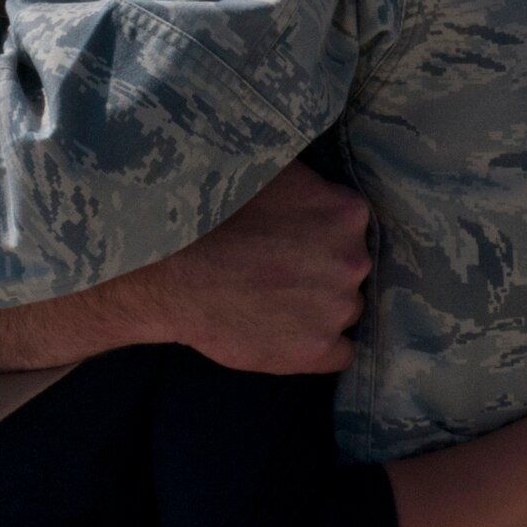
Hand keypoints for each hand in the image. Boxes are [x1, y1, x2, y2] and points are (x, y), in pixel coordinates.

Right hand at [137, 161, 371, 374]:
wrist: (172, 271)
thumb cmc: (214, 213)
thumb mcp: (267, 171)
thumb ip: (307, 184)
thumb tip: (316, 186)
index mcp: (347, 213)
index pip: (349, 229)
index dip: (318, 234)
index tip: (289, 238)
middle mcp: (354, 260)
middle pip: (348, 270)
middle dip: (320, 270)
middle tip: (276, 270)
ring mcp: (337, 310)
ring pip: (342, 310)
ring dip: (317, 308)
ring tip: (272, 302)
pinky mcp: (318, 351)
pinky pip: (340, 354)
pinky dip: (317, 346)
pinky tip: (286, 334)